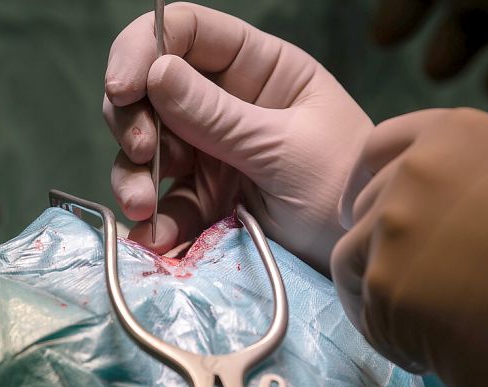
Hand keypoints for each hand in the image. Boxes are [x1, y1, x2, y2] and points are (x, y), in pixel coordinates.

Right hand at [103, 2, 371, 272]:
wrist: (364, 252)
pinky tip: (155, 238)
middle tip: (144, 153)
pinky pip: (164, 202)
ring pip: (147, 149)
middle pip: (151, 89)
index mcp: (257, 68)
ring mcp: (213, 152)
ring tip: (142, 208)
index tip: (123, 89)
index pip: (186, 33)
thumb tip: (155, 72)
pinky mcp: (207, 199)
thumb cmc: (346, 186)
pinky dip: (153, 220)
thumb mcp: (284, 147)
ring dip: (133, 176)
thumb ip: (218, 116)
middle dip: (133, 119)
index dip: (145, 49)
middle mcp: (227, 102)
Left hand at [332, 108, 487, 386]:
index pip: (377, 149)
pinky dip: (389, 335)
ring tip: (422, 322)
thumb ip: (456, 184)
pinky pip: (365, 313)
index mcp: (453, 135)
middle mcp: (415, 170)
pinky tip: (429, 348)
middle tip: (417, 285)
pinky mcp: (384, 284)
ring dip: (377, 294)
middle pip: (363, 210)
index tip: (361, 211)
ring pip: (351, 260)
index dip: (364, 183)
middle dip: (380, 248)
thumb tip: (412, 212)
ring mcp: (393, 226)